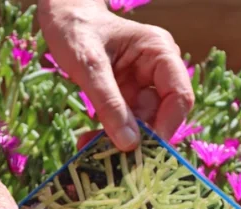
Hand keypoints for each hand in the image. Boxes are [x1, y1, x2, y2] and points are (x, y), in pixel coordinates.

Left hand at [39, 0, 193, 149]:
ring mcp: (141, 87)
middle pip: (160, 116)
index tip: (143, 150)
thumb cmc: (77, 30)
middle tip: (112, 157)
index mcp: (159, 53)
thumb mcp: (90, 66)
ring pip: (141, 126)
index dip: (167, 126)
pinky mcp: (126, 99)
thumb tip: (129, 145)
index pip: (179, 97)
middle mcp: (156, 73)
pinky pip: (123, 124)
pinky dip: (107, 135)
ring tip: (89, 147)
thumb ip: (109, 104)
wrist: (61, 19)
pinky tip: (87, 140)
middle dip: (138, 139)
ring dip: (117, 141)